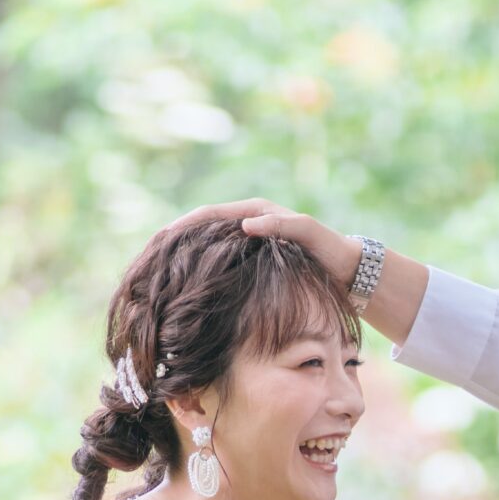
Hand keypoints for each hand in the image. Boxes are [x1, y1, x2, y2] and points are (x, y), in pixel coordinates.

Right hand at [165, 198, 357, 286]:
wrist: (350, 271)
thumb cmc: (331, 251)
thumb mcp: (310, 234)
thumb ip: (283, 226)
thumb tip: (246, 224)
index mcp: (256, 211)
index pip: (208, 213)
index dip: (182, 225)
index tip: (160, 239)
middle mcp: (249, 223)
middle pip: (201, 228)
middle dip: (174, 240)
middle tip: (148, 256)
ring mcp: (249, 243)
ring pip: (207, 247)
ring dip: (184, 257)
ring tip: (158, 273)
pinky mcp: (251, 262)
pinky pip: (219, 263)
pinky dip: (201, 271)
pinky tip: (187, 288)